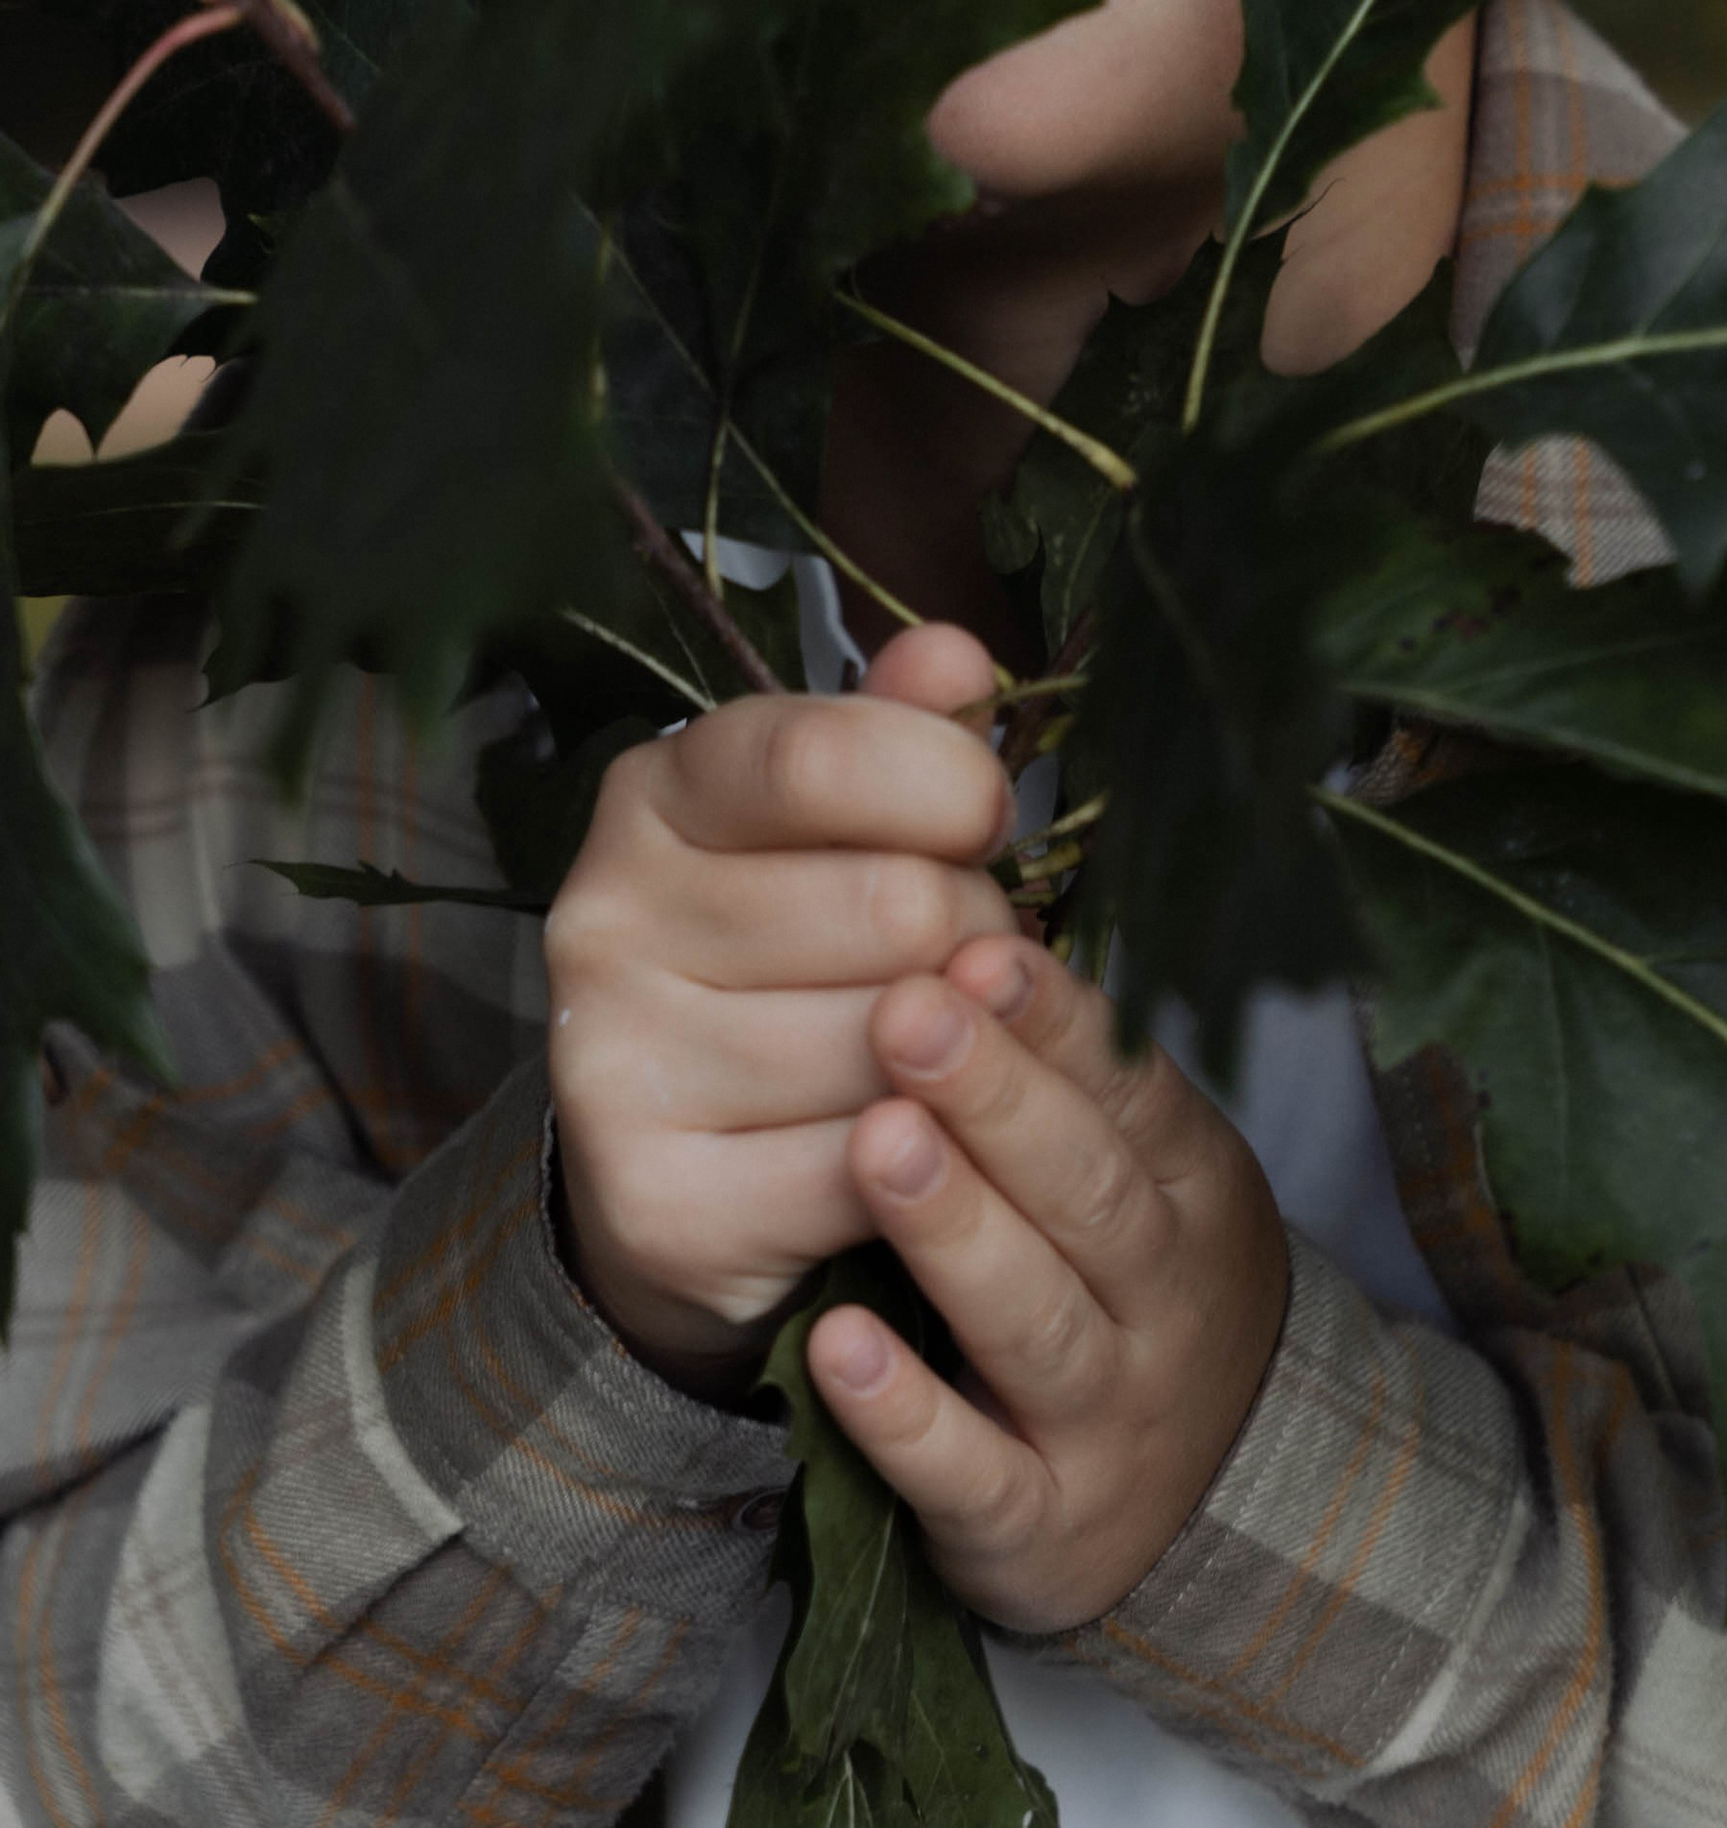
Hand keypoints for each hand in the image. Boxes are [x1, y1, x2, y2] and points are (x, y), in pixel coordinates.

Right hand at [546, 622, 1015, 1388]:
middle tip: (961, 955)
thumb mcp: (836, 819)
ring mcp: (614, 1065)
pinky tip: (902, 1135)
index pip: (821, 755)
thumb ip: (898, 729)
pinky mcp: (657, 1202)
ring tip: (927, 1042)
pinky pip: (873, 1167)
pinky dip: (925, 1157)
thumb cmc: (795, 951)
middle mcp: (605, 917)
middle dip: (975, 931)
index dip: (948, 782)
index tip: (988, 818)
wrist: (688, 1165)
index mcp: (653, 793)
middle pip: (895, 904)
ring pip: (895, 1041)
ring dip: (958, 1050)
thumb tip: (958, 658)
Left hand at [806, 935, 1289, 1633]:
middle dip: (996, 1101)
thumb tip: (970, 917)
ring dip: (954, 1231)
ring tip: (877, 1141)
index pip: (1131, 1094)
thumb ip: (1073, 1069)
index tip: (979, 945)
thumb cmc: (1142, 1274)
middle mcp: (1163, 1301)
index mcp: (1195, 1189)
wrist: (1226, 1492)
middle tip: (906, 1012)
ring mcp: (1106, 1419)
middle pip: (1085, 1194)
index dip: (1057, 1023)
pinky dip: (905, 1417)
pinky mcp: (1037, 1529)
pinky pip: (970, 1475)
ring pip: (1032, 1321)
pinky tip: (835, 1343)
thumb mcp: (1149, 1166)